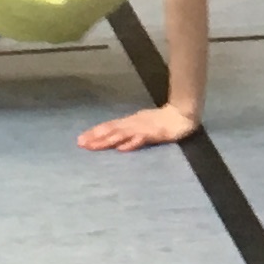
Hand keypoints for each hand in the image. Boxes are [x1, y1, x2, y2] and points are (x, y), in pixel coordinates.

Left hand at [77, 103, 199, 150]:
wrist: (182, 114)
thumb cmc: (162, 121)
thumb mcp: (142, 125)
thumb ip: (129, 132)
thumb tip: (115, 142)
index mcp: (130, 122)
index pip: (109, 127)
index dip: (94, 133)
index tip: (80, 139)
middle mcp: (133, 123)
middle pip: (111, 130)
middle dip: (95, 137)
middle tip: (80, 143)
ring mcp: (143, 128)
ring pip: (122, 134)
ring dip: (107, 140)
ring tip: (94, 146)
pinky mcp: (155, 134)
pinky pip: (141, 139)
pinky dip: (131, 143)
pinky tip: (122, 148)